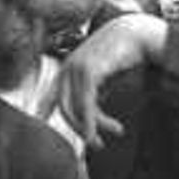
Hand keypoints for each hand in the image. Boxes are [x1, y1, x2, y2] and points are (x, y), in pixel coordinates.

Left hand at [55, 11, 169, 146]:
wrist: (138, 33)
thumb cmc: (124, 53)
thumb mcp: (105, 75)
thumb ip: (95, 91)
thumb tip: (90, 113)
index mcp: (68, 67)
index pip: (53, 95)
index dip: (44, 110)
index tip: (40, 123)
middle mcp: (67, 67)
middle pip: (65, 108)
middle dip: (80, 129)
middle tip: (97, 144)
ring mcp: (76, 68)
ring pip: (76, 110)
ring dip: (94, 127)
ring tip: (118, 131)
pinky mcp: (88, 72)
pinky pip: (86, 105)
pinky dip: (90, 123)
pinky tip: (94, 135)